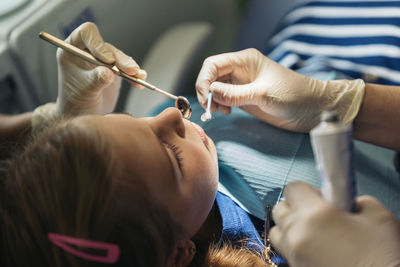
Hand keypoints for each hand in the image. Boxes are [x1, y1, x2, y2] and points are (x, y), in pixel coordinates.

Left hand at [56, 22, 146, 116]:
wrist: (84, 116)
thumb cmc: (76, 102)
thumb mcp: (84, 90)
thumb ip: (95, 80)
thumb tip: (108, 73)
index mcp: (72, 50)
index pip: (86, 34)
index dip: (98, 43)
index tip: (107, 60)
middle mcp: (88, 52)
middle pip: (108, 48)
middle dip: (120, 59)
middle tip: (130, 71)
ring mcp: (102, 62)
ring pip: (120, 58)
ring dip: (130, 67)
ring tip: (138, 77)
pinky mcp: (115, 72)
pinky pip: (128, 68)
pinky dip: (135, 75)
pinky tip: (140, 81)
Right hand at [195, 48, 364, 131]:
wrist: (312, 109)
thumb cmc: (294, 95)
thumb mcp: (263, 94)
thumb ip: (235, 94)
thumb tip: (210, 92)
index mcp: (245, 60)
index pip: (213, 64)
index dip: (204, 79)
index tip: (206, 97)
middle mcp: (241, 70)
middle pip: (211, 76)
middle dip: (206, 91)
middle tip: (210, 108)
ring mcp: (241, 85)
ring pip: (215, 88)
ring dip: (212, 100)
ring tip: (220, 112)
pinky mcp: (244, 98)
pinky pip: (224, 99)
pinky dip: (219, 106)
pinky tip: (226, 112)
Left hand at [270, 181, 399, 266]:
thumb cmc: (383, 255)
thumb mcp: (378, 217)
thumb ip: (355, 200)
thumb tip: (345, 202)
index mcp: (314, 214)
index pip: (292, 188)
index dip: (307, 190)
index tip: (323, 198)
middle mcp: (296, 234)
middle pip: (280, 210)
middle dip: (295, 207)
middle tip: (318, 214)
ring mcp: (293, 255)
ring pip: (277, 232)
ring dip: (290, 228)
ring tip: (314, 233)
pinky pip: (286, 252)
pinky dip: (295, 246)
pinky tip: (317, 249)